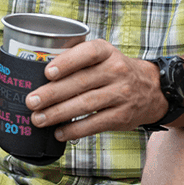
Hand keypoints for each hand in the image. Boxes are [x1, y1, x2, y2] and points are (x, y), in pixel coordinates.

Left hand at [24, 40, 165, 140]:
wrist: (152, 90)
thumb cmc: (115, 72)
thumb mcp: (104, 57)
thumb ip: (78, 60)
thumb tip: (39, 73)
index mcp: (107, 52)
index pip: (87, 53)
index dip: (66, 62)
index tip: (47, 72)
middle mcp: (116, 71)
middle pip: (81, 82)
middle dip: (52, 93)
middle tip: (31, 101)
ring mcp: (121, 94)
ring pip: (85, 104)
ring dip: (58, 113)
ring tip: (38, 119)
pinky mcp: (122, 116)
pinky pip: (95, 124)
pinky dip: (74, 129)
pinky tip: (59, 132)